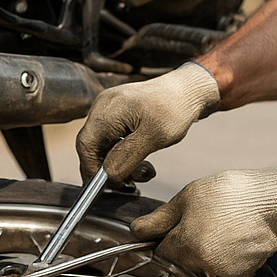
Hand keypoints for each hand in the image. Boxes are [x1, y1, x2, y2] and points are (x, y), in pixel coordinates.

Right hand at [76, 62, 220, 181]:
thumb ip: (126, 157)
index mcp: (106, 110)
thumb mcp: (154, 137)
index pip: (85, 145)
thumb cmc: (176, 108)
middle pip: (93, 146)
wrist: (191, 89)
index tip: (108, 187)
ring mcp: (110, 109)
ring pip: (105, 145)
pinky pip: (114, 138)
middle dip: (109, 168)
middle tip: (130, 184)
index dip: (92, 169)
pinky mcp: (120, 113)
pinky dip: (125, 153)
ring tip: (145, 172)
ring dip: (120, 163)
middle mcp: (103, 107)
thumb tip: (108, 175)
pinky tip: (142, 161)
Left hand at [130, 168, 276, 276]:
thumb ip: (160, 218)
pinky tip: (237, 234)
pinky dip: (227, 254)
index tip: (176, 224)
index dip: (166, 237)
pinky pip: (224, 266)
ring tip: (224, 223)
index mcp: (186, 246)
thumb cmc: (234, 193)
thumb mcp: (190, 195)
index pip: (161, 252)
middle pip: (182, 259)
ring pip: (203, 263)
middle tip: (204, 218)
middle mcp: (203, 265)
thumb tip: (137, 231)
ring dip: (207, 248)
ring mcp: (225, 272)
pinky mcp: (244, 273)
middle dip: (187, 242)